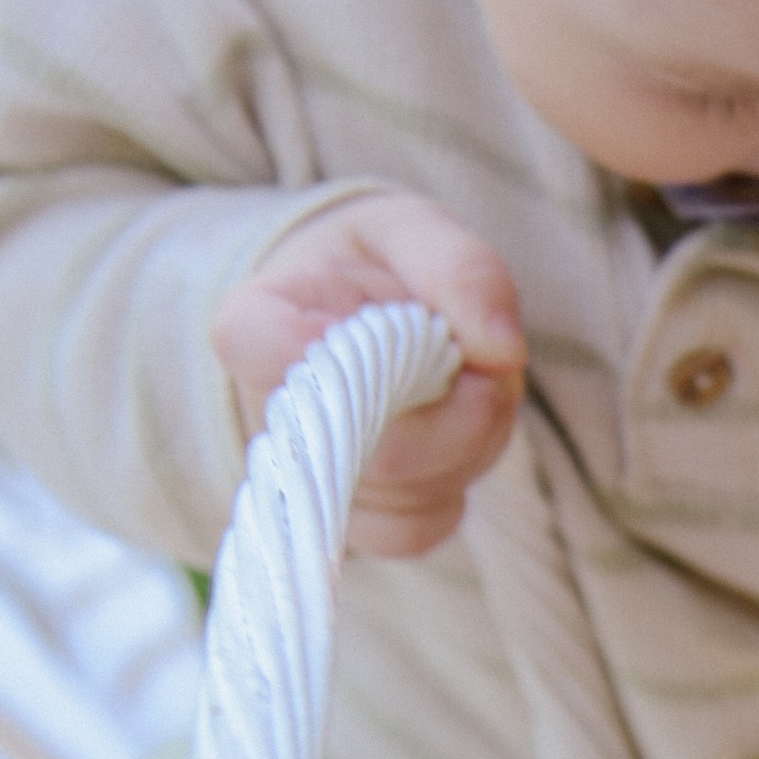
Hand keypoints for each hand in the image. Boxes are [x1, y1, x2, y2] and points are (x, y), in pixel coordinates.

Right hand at [210, 189, 525, 554]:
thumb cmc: (382, 266)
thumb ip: (461, 270)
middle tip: (473, 362)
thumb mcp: (416, 231)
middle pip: (372, 447)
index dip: (330, 348)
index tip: (391, 326)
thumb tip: (502, 352)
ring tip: (460, 386)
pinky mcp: (356, 526)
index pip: (256, 344)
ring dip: (468, 440)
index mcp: (258, 320)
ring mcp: (310, 482)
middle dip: (456, 407)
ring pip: (407, 493)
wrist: (368, 315)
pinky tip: (451, 435)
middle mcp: (271, 413)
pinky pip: (419, 527)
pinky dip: (458, 480)